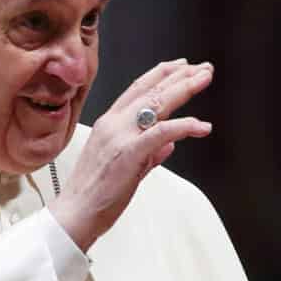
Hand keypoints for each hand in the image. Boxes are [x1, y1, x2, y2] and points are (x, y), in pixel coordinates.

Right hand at [50, 59, 212, 250]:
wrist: (75, 214)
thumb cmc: (93, 195)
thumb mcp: (124, 166)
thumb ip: (150, 153)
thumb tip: (170, 145)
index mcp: (109, 124)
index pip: (138, 89)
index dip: (161, 74)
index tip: (181, 66)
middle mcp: (114, 124)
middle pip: (151, 90)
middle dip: (181, 75)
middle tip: (204, 68)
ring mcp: (120, 136)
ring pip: (157, 103)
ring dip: (185, 88)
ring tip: (205, 79)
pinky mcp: (130, 153)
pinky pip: (162, 132)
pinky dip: (184, 126)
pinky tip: (201, 126)